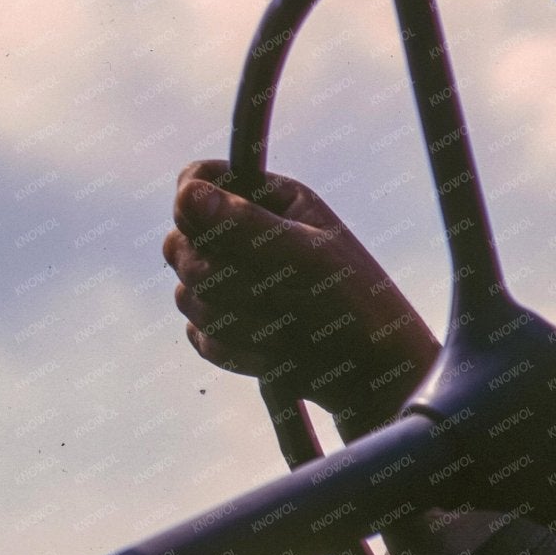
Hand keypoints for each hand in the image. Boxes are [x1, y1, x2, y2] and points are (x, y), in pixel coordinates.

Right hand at [165, 161, 439, 439]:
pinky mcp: (227, 330)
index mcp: (270, 201)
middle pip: (179, 243)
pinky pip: (199, 336)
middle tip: (270, 291)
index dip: (190, 203)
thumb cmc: (357, 305)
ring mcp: (232, 285)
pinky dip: (236, 350)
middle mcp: (245, 239)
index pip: (198, 180)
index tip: (207, 230)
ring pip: (186, 295)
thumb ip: (249, 227)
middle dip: (217, 275)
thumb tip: (187, 195)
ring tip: (288, 328)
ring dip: (235, 319)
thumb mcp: (309, 258)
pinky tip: (278, 354)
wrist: (376, 374)